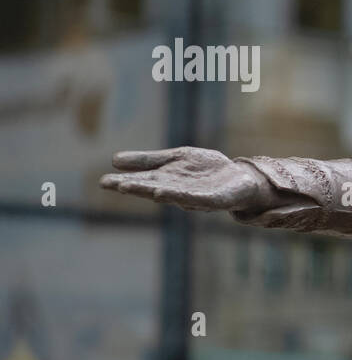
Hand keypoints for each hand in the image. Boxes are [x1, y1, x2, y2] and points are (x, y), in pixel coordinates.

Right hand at [100, 147, 277, 213]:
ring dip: (152, 191)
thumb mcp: (176, 159)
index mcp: (167, 181)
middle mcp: (177, 191)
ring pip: (171, 195)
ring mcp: (195, 197)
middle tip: (113, 185)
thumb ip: (148, 161)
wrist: (240, 178)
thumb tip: (114, 160)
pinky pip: (196, 199)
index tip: (103, 181)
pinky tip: (166, 193)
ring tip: (133, 188)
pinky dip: (180, 197)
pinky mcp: (213, 200)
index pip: (142, 181)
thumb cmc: (206, 170)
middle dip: (135, 187)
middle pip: (153, 189)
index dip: (124, 181)